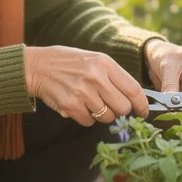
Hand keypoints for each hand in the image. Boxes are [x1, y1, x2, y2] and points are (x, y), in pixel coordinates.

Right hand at [23, 46, 149, 126]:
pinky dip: (85, 118)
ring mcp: (83, 92)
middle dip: (119, 111)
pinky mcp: (70, 106)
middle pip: (123, 107)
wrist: (37, 66)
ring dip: (101, 115)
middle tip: (110, 105)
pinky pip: (89, 122)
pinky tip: (77, 105)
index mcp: (104, 63)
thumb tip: (134, 97)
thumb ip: (113, 76)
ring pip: (106, 117)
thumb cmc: (68, 62)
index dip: (142, 104)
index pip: (133, 88)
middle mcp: (96, 77)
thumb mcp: (93, 59)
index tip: (144, 112)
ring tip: (90, 102)